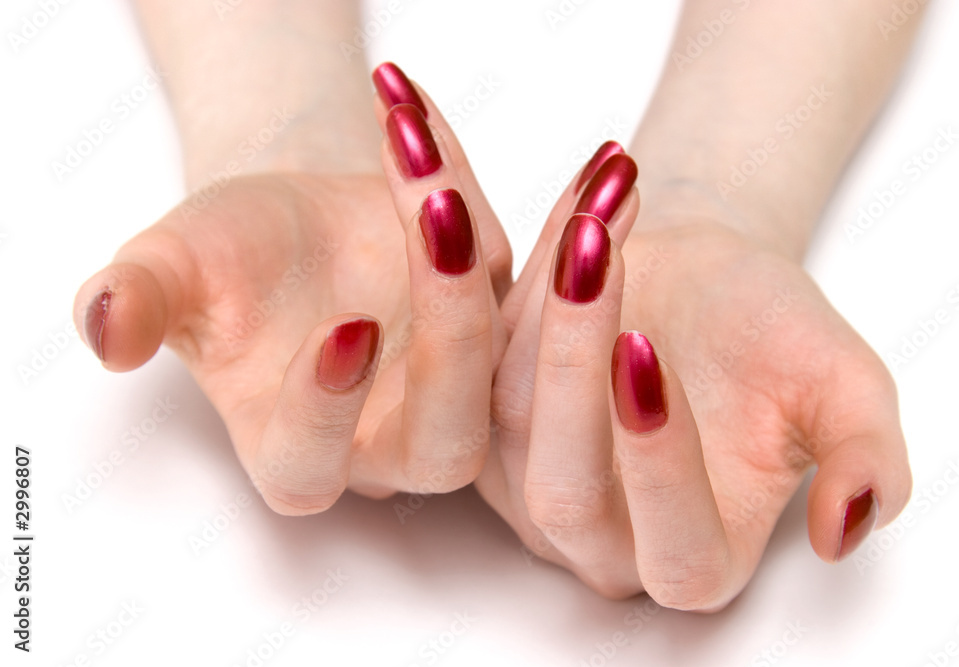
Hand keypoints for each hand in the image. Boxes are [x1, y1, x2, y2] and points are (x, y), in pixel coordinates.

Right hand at [73, 78, 512, 512]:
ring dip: (490, 276)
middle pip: (443, 443)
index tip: (345, 325)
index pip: (312, 464)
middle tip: (431, 223)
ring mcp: (459, 392)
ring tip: (444, 174)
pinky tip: (560, 171)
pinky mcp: (507, 337)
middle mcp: (390, 440)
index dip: (328, 408)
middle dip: (447, 337)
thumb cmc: (231, 255)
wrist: (295, 214)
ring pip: (505, 376)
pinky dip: (553, 238)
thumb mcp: (175, 265)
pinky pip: (544, 309)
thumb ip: (137, 297)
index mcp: (298, 447)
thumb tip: (105, 325)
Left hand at [477, 162, 911, 609]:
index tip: (652, 354)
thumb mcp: (845, 388)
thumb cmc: (774, 334)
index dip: (662, 465)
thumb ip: (865, 456)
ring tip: (598, 212)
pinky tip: (574, 207)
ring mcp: (530, 483)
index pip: (673, 549)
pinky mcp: (486, 420)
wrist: (705, 278)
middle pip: (565, 494)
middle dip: (577, 371)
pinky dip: (526, 274)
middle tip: (600, 260)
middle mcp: (602, 537)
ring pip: (510, 419)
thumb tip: (847, 524)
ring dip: (548, 306)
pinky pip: (482, 359)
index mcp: (696, 555)